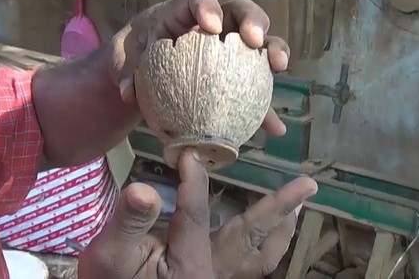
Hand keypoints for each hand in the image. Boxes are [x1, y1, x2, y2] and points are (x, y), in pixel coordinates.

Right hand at [77, 148, 317, 278]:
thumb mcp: (110, 252)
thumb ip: (129, 221)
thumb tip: (142, 189)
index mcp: (188, 265)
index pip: (195, 214)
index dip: (192, 181)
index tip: (189, 153)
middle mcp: (211, 274)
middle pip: (251, 239)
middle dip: (279, 208)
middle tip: (308, 185)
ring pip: (259, 257)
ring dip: (279, 230)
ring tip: (297, 206)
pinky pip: (250, 263)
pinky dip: (264, 243)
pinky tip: (267, 229)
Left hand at [111, 0, 289, 135]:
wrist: (140, 69)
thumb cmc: (133, 52)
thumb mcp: (122, 57)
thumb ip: (123, 69)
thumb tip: (127, 91)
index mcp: (182, 12)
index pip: (197, 0)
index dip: (208, 7)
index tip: (213, 25)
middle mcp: (213, 23)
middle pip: (240, 12)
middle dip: (254, 21)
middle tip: (256, 41)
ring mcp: (229, 48)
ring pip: (258, 43)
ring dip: (273, 52)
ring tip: (279, 68)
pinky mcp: (236, 75)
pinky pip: (255, 88)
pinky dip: (265, 108)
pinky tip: (274, 128)